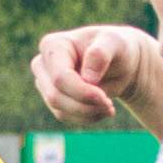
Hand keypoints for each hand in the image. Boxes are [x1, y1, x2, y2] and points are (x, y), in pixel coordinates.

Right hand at [31, 26, 158, 125]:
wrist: (119, 62)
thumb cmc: (116, 48)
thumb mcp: (114, 44)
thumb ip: (100, 55)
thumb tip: (87, 79)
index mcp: (53, 45)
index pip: (60, 77)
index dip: (82, 93)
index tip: (105, 99)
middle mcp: (42, 63)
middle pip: (55, 96)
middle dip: (85, 106)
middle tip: (109, 106)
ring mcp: (45, 82)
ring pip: (59, 110)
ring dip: (87, 114)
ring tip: (109, 107)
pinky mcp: (52, 98)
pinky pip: (64, 116)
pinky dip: (86, 118)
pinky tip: (101, 110)